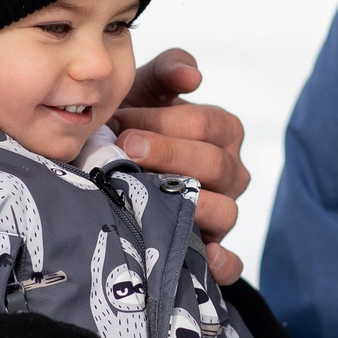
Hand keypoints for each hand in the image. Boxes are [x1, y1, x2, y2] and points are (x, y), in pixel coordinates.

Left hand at [113, 48, 251, 282]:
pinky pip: (230, 264)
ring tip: (153, 199)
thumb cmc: (133, 123)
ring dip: (192, 204)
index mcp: (223, 131)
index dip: (165, 122)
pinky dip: (224, 265)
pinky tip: (206, 258)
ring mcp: (224, 212)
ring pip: (225, 210)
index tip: (121, 122)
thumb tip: (192, 77)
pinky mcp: (212, 249)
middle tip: (126, 148)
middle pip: (215, 165)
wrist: (107, 163)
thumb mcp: (146, 91)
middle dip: (170, 155)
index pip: (206, 125)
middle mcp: (231, 172)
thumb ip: (167, 72)